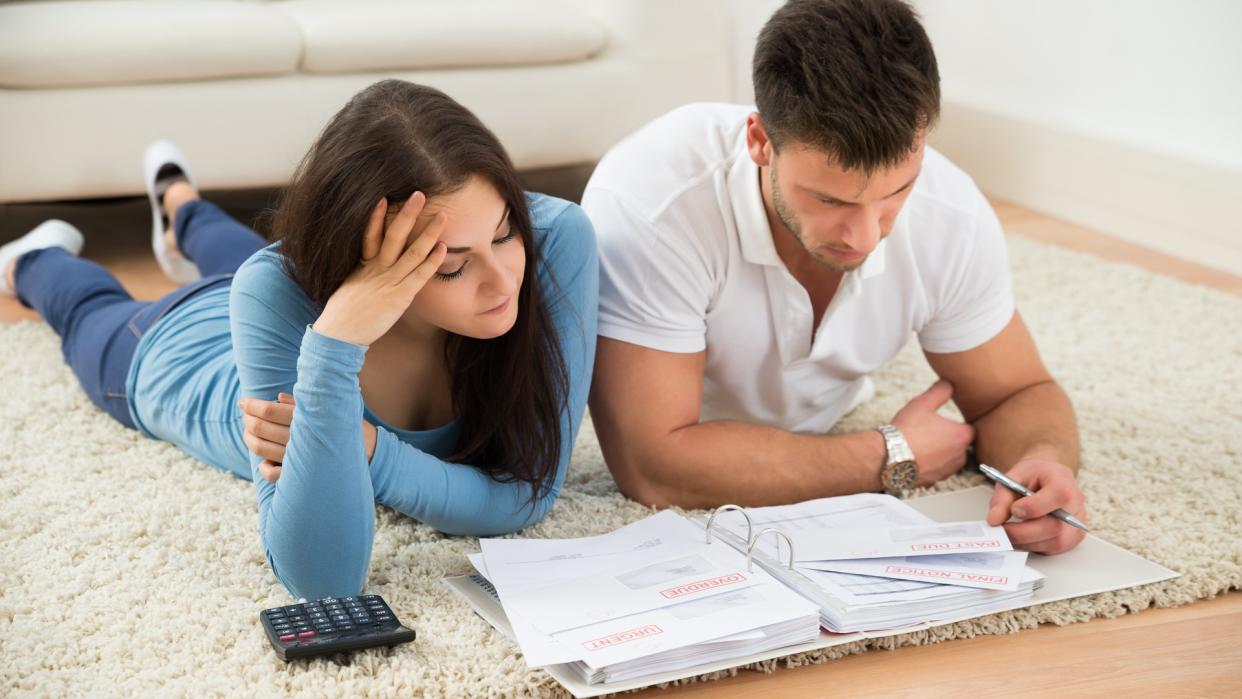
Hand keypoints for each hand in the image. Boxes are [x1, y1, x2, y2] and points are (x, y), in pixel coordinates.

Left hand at [238, 393, 378, 483]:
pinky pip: (275, 475)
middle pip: (262, 429)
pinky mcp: (303, 475)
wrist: (370, 452)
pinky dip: (265, 469)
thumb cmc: (345, 425)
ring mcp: (301, 459)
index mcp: (307, 419)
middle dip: (248, 420)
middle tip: (244, 414)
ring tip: (248, 432)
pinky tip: (263, 462)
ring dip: (250, 441)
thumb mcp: (329, 407)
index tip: (243, 401)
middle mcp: (302, 439)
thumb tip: (277, 397)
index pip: (270, 411)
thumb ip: (302, 403)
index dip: (253, 405)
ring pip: (263, 450)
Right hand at [312, 192, 447, 345]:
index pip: (370, 234)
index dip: (377, 216)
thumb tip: (367, 274)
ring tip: (443, 216)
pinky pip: (419, 275)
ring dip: (428, 233)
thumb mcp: (349, 289)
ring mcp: (389, 281)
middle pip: (393, 235)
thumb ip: (361, 277)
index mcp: (362, 265)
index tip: (384, 197)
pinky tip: (443, 247)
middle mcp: (376, 269)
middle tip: (420, 194)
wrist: (338, 335)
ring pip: (412, 251)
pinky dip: (432, 260)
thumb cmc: (342, 316)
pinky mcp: (400, 296)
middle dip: (408, 214)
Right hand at [890, 380, 975, 485]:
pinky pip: (937, 472)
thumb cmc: (907, 431)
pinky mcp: (934, 481)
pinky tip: (916, 458)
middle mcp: (959, 456)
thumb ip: (939, 392)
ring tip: (922, 446)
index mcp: (961, 436)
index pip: (970, 430)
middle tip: (932, 433)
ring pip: (950, 461)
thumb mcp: (922, 404)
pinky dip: (930, 466)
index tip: (946, 423)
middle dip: (949, 441)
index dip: (958, 425)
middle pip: (961, 447)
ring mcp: (947, 471)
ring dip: (941, 455)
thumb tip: (948, 383)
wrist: (889, 457)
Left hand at [986, 459, 1086, 554]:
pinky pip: (1053, 548)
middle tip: (1001, 530)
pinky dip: (1033, 545)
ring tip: (1008, 533)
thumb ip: (1002, 498)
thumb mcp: (1013, 477)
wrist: (1047, 478)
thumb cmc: (1033, 476)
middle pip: (1054, 526)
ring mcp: (1076, 523)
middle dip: (1022, 532)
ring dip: (1026, 542)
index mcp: (1063, 481)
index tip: (1013, 509)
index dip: (1033, 507)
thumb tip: (994, 520)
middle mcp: (1075, 504)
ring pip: (1054, 542)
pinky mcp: (1072, 538)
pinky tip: (1021, 537)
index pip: (1057, 496)